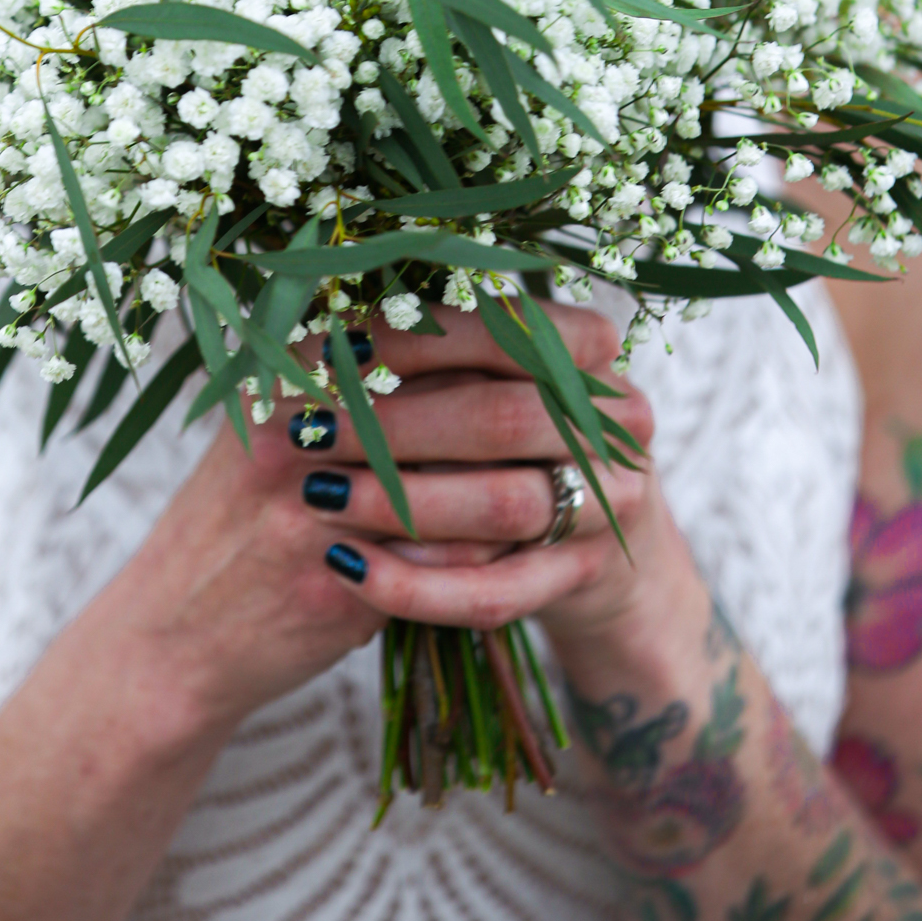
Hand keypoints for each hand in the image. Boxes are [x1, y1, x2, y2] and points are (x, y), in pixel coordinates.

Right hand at [104, 299, 662, 739]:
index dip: (544, 329)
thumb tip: (503, 311)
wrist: (174, 631)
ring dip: (560, 498)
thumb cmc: (249, 509)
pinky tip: (541, 555)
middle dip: (578, 418)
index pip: (453, 321)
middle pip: (489, 408)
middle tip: (636, 421)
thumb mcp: (288, 410)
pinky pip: (468, 574)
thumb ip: (373, 361)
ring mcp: (324, 503)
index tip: (602, 339)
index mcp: (304, 358)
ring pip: (495, 496)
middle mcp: (312, 416)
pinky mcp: (342, 585)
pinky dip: (514, 566)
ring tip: (600, 489)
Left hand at [297, 304, 665, 644]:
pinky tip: (347, 567)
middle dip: (392, 425)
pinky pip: (496, 592)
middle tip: (307, 431)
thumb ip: (423, 357)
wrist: (598, 538)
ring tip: (315, 496)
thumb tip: (316, 339)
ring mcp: (608, 504)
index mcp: (584, 350)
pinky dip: (416, 585)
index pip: (497, 328)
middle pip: (497, 417)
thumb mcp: (485, 380)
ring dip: (398, 502)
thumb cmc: (512, 436)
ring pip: (500, 505)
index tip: (327, 352)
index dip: (408, 339)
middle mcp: (614, 420)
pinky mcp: (581, 577)